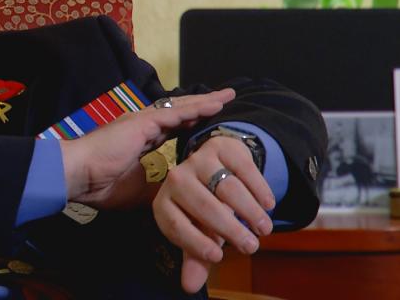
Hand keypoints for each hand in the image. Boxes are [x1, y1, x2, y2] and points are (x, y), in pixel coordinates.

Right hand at [60, 89, 234, 208]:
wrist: (77, 174)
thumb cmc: (100, 184)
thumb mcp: (137, 189)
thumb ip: (156, 185)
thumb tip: (177, 193)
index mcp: (140, 141)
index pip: (171, 129)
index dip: (190, 124)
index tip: (208, 123)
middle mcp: (142, 126)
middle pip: (179, 114)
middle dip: (201, 108)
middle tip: (224, 101)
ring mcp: (142, 122)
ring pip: (181, 109)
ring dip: (204, 103)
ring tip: (226, 97)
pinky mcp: (142, 122)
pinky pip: (176, 113)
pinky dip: (196, 108)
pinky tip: (214, 104)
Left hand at [152, 133, 275, 292]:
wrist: (216, 167)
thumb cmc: (205, 209)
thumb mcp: (200, 232)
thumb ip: (196, 257)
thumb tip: (189, 287)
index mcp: (164, 203)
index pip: (174, 225)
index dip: (195, 242)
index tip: (219, 257)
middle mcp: (176, 179)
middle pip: (204, 206)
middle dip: (230, 228)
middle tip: (252, 246)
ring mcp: (197, 159)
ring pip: (227, 188)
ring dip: (249, 210)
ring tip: (264, 228)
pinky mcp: (220, 147)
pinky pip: (244, 169)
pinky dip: (258, 188)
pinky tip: (269, 204)